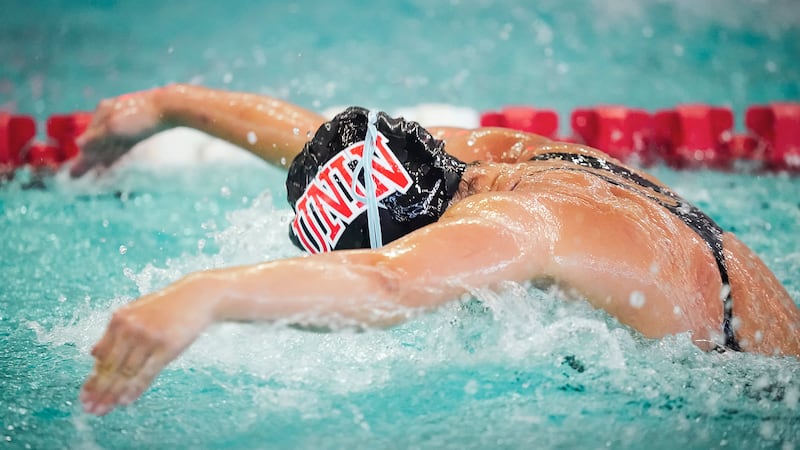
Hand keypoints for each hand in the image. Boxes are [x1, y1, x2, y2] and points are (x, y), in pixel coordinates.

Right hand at [71, 89, 167, 175]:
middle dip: (89, 159)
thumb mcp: (114, 128)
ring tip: (96, 173)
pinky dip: (115, 153)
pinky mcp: (141, 127)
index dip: (82, 157)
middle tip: (78, 176)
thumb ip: (96, 138)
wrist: (171, 108)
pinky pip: (123, 143)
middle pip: (98, 141)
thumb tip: (79, 145)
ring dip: (102, 158)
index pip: (88, 138)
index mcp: (103, 111)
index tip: (74, 173)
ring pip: (110, 143)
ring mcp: (127, 120)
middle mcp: (112, 114)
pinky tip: (113, 162)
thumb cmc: (140, 118)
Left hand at [80, 290, 211, 415]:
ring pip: (125, 372)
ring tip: (103, 410)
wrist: (197, 296)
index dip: (92, 378)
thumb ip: (114, 333)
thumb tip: (93, 354)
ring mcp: (148, 337)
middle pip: (110, 366)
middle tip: (90, 408)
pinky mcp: (166, 346)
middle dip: (98, 391)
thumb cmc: (167, 306)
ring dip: (112, 394)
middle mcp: (130, 328)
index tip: (84, 396)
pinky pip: (146, 373)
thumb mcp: (135, 313)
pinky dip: (134, 389)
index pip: (101, 356)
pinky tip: (125, 401)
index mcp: (119, 320)